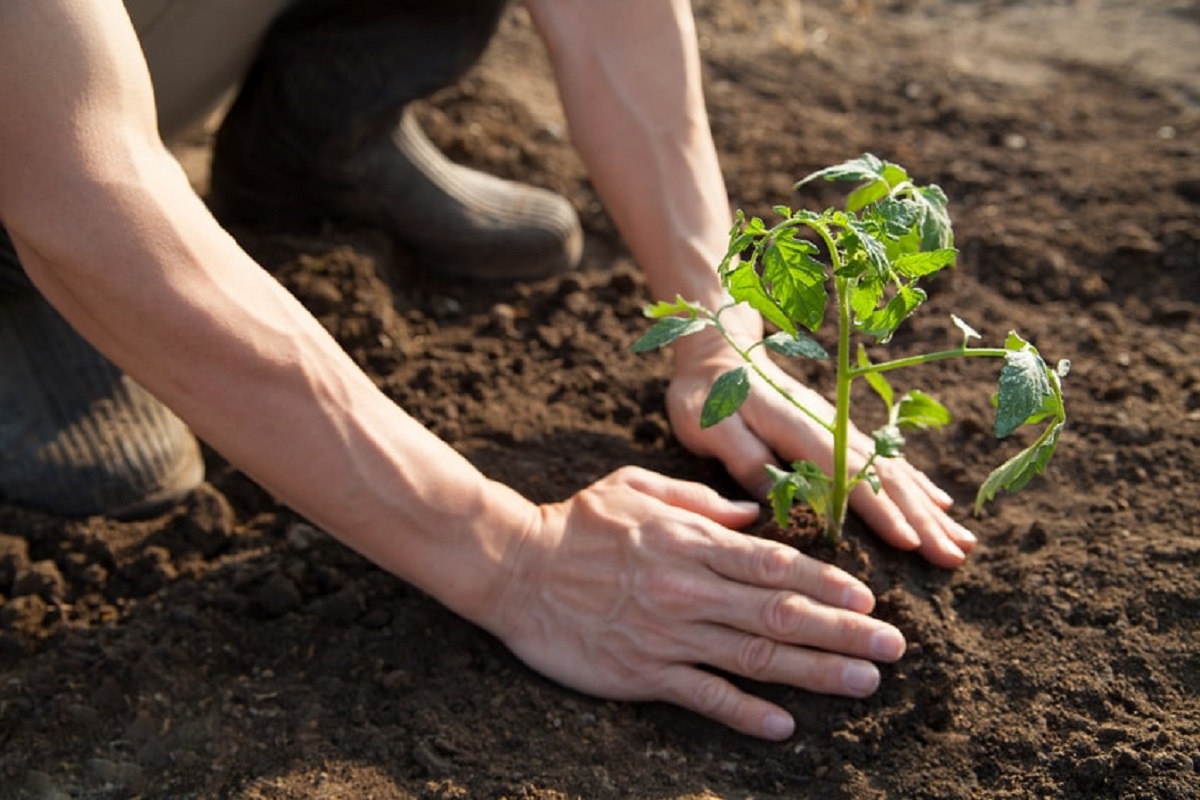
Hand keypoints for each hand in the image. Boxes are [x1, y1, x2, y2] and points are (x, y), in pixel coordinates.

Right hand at [480, 466, 905, 740]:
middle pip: (779, 614)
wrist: (513, 568)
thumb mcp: (635, 487)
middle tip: (893, 649)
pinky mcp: (641, 672)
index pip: (773, 564)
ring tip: (863, 684)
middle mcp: (688, 589)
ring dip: (814, 673)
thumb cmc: (575, 523)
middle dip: (841, 633)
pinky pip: (703, 695)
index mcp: (690, 542)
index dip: (826, 583)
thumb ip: (698, 499)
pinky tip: (783, 727)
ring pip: (754, 657)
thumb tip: (752, 514)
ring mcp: (667, 634)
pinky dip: (745, 713)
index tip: (867, 600)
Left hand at [666, 307, 976, 567]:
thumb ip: (745, 458)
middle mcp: (832, 428)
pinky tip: (940, 506)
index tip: (911, 544)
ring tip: (963, 542)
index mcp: (800, 429)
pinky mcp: (840, 432)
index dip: (881, 510)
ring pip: (895, 472)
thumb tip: (778, 501)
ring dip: (929, 508)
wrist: (719, 352)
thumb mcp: (711, 426)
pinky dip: (917, 484)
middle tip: (954, 558)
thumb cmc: (708, 395)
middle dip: (922, 519)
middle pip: (886, 478)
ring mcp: (840, 429)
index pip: (849, 476)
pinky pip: (887, 460)